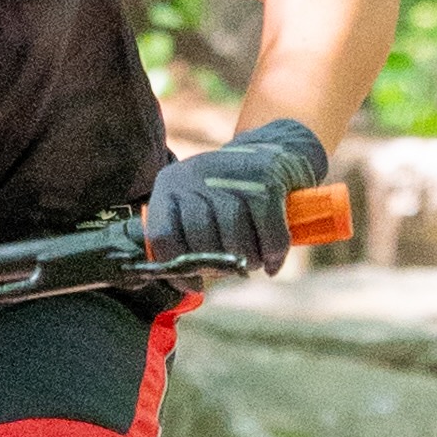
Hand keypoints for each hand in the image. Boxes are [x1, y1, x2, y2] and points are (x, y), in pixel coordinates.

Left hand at [140, 117, 327, 275]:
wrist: (274, 150)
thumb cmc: (230, 195)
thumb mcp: (198, 205)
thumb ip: (185, 241)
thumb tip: (188, 286)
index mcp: (170, 185)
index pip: (162, 235)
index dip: (178, 269)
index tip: (195, 285)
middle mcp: (196, 174)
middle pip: (201, 238)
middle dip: (218, 265)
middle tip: (232, 269)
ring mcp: (232, 174)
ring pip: (234, 237)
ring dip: (247, 260)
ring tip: (252, 263)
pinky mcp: (267, 178)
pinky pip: (268, 230)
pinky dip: (272, 252)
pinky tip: (272, 263)